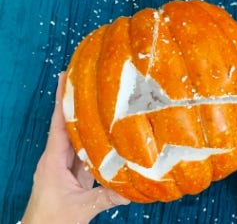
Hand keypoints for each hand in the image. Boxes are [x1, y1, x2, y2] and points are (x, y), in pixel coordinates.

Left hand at [22, 73, 129, 223]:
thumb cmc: (51, 221)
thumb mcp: (79, 209)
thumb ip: (105, 197)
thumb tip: (132, 190)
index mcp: (53, 160)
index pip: (58, 124)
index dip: (62, 101)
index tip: (64, 78)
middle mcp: (57, 157)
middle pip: (66, 124)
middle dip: (75, 103)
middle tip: (87, 81)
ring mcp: (64, 164)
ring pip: (75, 136)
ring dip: (85, 119)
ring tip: (99, 100)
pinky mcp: (72, 172)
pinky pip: (83, 151)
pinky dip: (93, 139)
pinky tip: (105, 132)